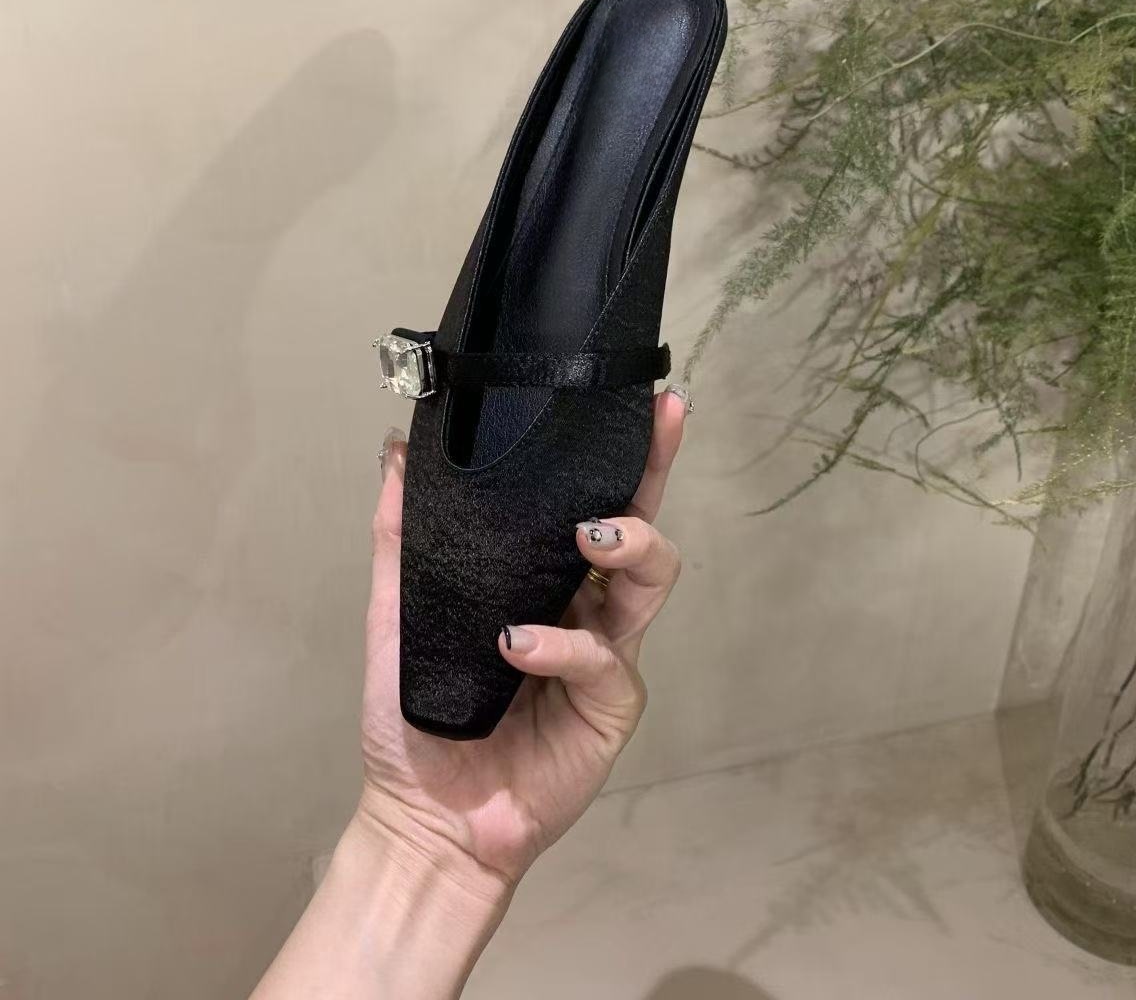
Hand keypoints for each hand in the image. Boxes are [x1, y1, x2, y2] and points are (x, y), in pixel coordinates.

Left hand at [357, 388, 689, 891]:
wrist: (425, 813)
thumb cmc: (416, 713)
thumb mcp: (399, 612)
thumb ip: (400, 537)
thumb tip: (395, 450)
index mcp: (546, 580)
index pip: (596, 506)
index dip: (632, 458)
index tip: (655, 405)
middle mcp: (586, 609)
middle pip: (642, 532)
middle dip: (654, 478)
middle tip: (650, 437)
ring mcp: (605, 658)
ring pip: (650, 585)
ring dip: (629, 546)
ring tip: (590, 536)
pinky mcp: (610, 709)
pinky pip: (604, 663)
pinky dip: (562, 646)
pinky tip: (517, 645)